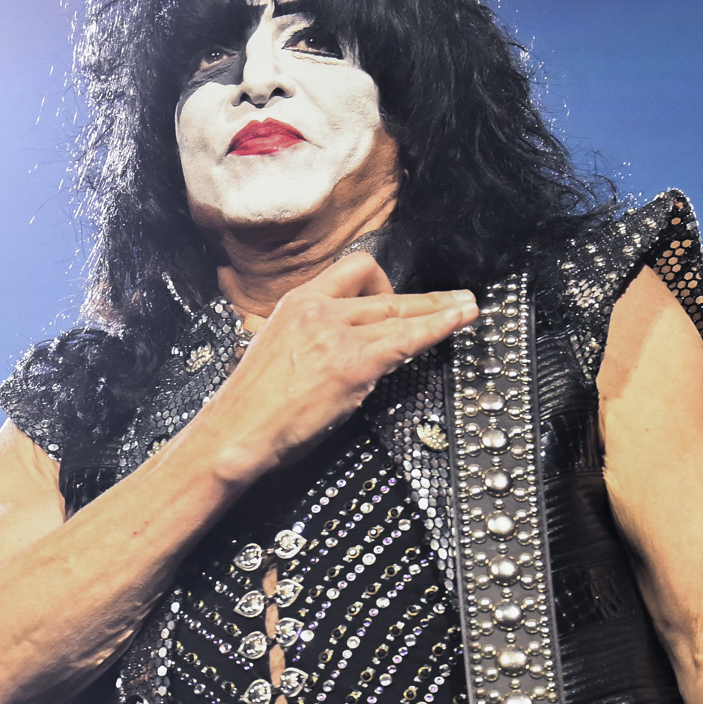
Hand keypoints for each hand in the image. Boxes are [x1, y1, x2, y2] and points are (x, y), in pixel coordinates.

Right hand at [189, 254, 478, 487]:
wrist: (235, 432)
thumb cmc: (251, 406)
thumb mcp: (275, 351)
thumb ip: (309, 339)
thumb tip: (346, 346)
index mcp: (295, 303)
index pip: (350, 271)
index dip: (383, 281)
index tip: (398, 294)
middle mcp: (317, 310)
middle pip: (383, 293)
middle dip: (425, 299)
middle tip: (455, 299)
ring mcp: (336, 334)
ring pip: (400, 312)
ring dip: (441, 310)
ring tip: (467, 310)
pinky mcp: (353, 362)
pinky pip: (407, 339)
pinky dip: (437, 328)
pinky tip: (455, 324)